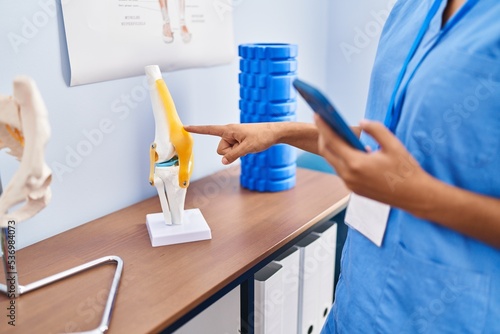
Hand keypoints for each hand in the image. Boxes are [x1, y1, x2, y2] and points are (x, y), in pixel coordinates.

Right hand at [184, 123, 276, 164]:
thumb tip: (223, 161)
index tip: (185, 127)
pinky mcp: (238, 141)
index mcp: (228, 130)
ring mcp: (234, 137)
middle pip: (220, 150)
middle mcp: (229, 133)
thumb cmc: (262, 136)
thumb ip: (234, 155)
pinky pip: (233, 151)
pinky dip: (239, 152)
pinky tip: (249, 147)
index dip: (197, 130)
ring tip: (248, 145)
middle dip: (230, 152)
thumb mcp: (247, 148)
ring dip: (236, 152)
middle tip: (244, 146)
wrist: (274, 133)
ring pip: (227, 152)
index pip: (209, 130)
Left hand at [315, 115, 431, 209]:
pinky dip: (342, 158)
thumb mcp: (393, 145)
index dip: (323, 127)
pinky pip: (342, 171)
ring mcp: (350, 184)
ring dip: (333, 148)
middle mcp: (349, 176)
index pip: (332, 142)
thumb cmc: (406, 170)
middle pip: (327, 152)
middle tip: (324, 122)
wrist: (414, 196)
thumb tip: (361, 122)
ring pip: (333, 162)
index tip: (317, 114)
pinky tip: (349, 149)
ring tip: (335, 133)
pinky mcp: (354, 189)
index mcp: (356, 164)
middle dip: (323, 136)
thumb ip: (376, 130)